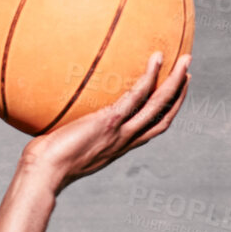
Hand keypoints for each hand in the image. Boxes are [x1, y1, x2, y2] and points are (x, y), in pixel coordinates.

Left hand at [20, 53, 190, 191]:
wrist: (43, 173)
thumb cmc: (42, 163)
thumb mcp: (59, 145)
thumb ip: (65, 130)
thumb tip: (52, 113)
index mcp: (116, 146)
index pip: (147, 129)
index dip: (163, 113)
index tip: (169, 95)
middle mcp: (124, 141)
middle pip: (162, 117)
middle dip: (178, 95)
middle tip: (187, 72)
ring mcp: (120, 132)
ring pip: (159, 105)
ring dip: (176, 83)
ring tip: (186, 60)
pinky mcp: (111, 122)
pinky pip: (138, 96)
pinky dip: (150, 76)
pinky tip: (157, 58)